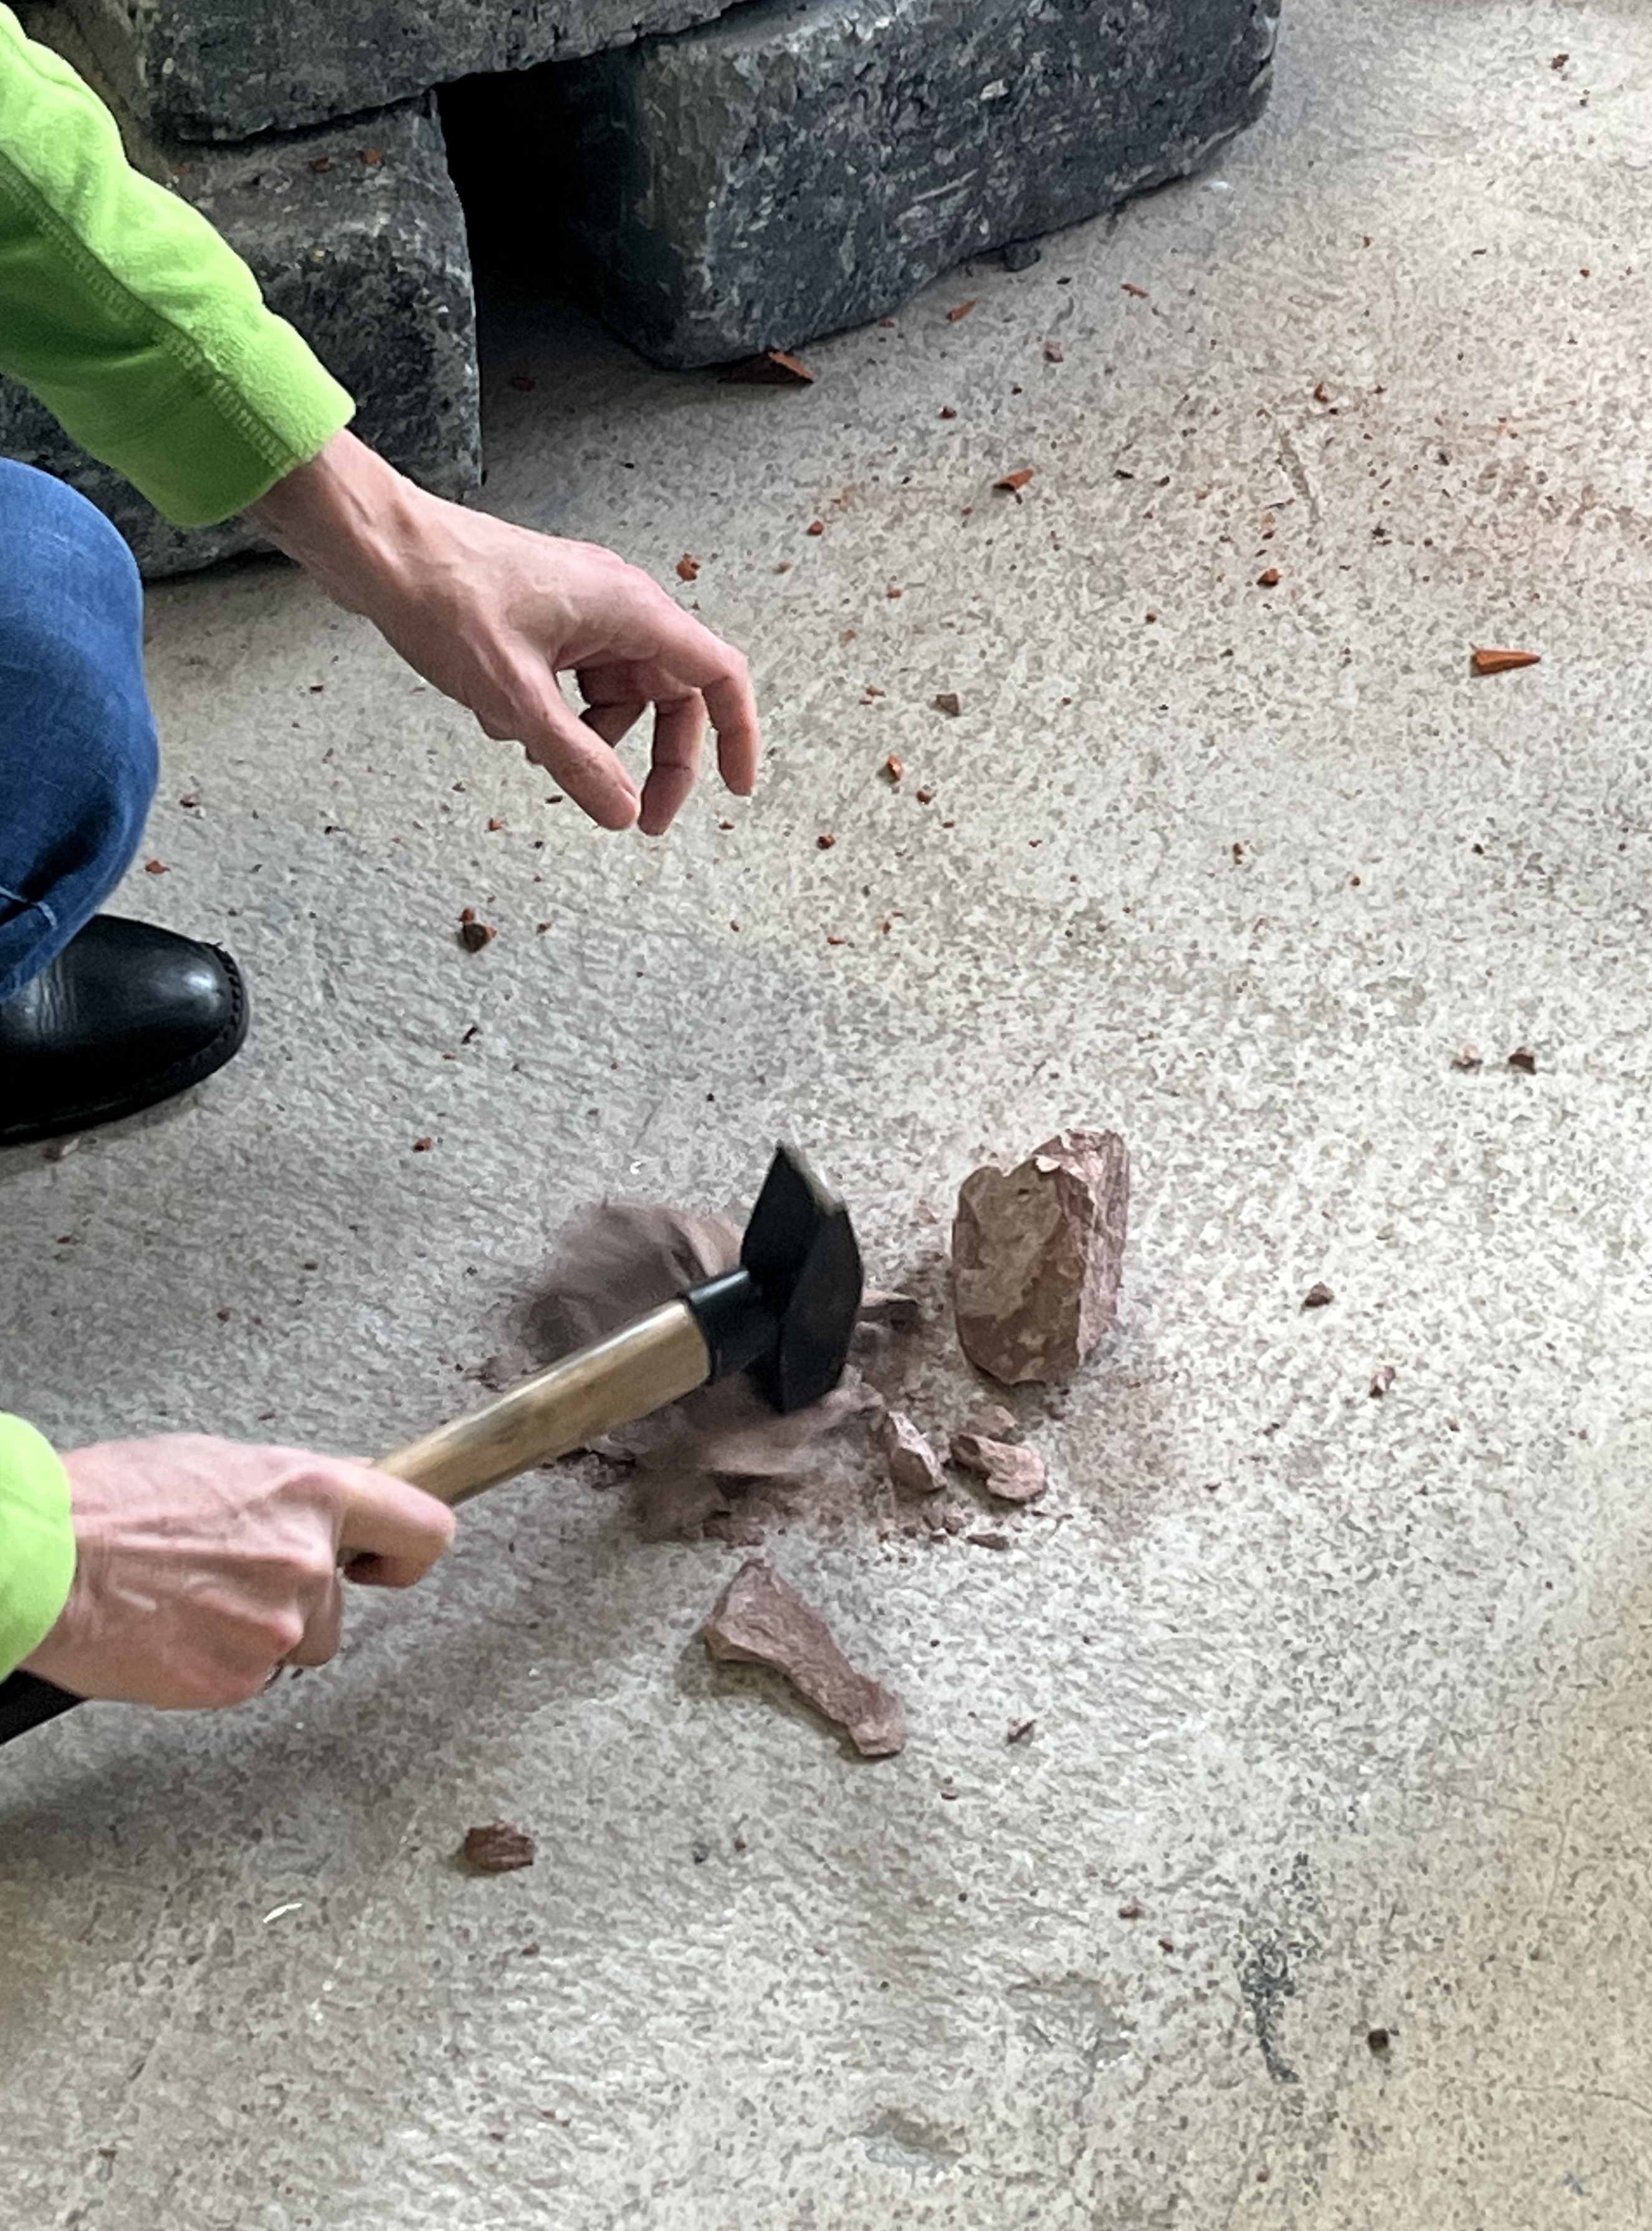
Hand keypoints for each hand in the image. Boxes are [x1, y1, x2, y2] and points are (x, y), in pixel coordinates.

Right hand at [21, 1437, 455, 1709]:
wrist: (42, 1558)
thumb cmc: (112, 1502)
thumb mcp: (221, 1463)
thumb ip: (295, 1487)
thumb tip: (344, 1490)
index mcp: (310, 1493)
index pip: (423, 1529)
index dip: (409, 1554)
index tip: (388, 1565)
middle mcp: (306, 1559)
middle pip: (339, 1605)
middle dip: (296, 1601)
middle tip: (229, 1580)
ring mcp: (275, 1626)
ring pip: (296, 1646)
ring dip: (257, 1635)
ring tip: (191, 1601)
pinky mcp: (236, 1679)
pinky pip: (249, 1679)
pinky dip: (218, 1664)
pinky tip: (174, 1632)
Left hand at [248, 431, 760, 834]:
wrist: (380, 548)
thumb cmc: (444, 595)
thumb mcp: (515, 698)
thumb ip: (576, 761)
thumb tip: (623, 812)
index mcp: (631, 610)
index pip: (717, 676)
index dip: (737, 735)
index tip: (736, 789)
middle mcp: (618, 607)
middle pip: (670, 697)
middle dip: (656, 759)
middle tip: (636, 816)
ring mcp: (583, 613)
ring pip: (617, 696)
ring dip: (587, 736)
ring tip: (529, 742)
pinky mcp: (548, 622)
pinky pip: (575, 683)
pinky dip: (550, 714)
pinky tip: (500, 716)